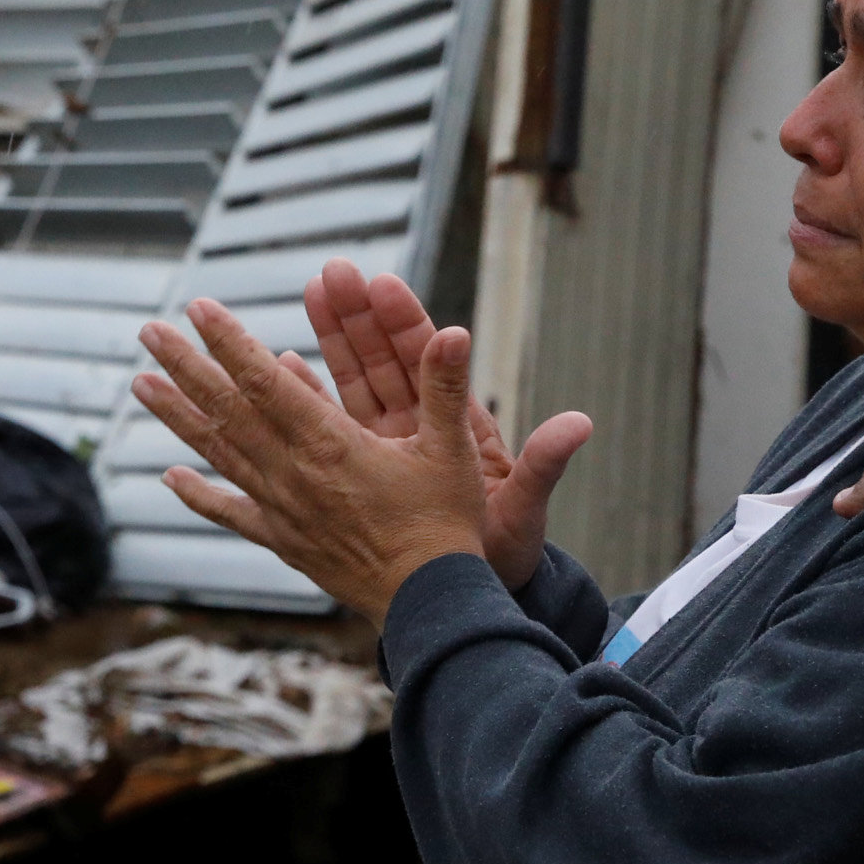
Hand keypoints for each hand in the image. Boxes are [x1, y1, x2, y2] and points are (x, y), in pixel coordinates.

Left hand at [133, 297, 486, 623]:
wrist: (428, 602)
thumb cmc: (444, 523)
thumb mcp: (453, 449)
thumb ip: (447, 386)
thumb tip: (456, 331)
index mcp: (329, 444)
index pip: (265, 381)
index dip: (230, 341)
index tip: (198, 307)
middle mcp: (293, 473)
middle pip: (227, 410)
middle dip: (186, 365)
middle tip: (150, 331)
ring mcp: (282, 508)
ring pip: (219, 453)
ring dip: (178, 416)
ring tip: (141, 383)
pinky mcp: (283, 540)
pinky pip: (231, 512)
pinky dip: (198, 494)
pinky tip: (170, 477)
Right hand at [302, 260, 591, 588]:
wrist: (474, 592)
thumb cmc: (506, 551)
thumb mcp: (524, 508)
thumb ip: (544, 465)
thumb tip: (581, 424)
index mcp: (460, 429)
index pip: (431, 363)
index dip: (406, 323)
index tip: (383, 284)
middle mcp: (424, 428)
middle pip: (386, 360)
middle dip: (360, 315)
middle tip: (334, 271)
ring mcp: (391, 446)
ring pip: (355, 383)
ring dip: (331, 340)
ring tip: (310, 293)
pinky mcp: (366, 469)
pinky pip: (331, 427)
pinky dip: (309, 397)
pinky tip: (282, 366)